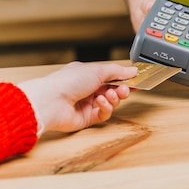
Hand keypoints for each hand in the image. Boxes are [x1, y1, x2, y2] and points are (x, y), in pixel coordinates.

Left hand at [18, 62, 137, 133]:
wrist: (51, 101)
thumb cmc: (67, 81)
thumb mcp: (98, 70)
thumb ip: (118, 71)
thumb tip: (133, 71)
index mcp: (88, 75)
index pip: (112, 77)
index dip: (125, 79)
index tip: (137, 81)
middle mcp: (88, 90)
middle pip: (113, 91)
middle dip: (121, 90)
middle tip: (125, 89)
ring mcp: (88, 104)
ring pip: (111, 103)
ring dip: (114, 99)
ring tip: (110, 95)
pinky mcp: (87, 118)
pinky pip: (104, 114)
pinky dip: (106, 108)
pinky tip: (101, 102)